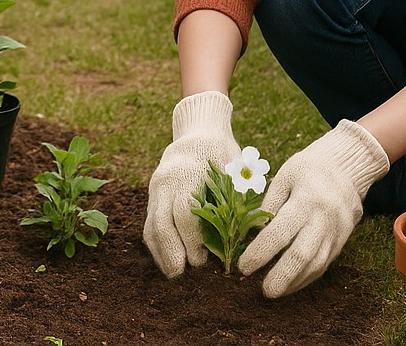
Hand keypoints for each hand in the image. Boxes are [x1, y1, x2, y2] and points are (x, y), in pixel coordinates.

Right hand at [143, 90, 240, 276]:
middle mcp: (167, 179)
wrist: (198, 131)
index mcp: (189, 170)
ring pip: (151, 224)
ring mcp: (156, 187)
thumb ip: (242, 195)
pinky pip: (148, 223)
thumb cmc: (223, 152)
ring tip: (173, 274)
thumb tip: (257, 231)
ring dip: (161, 252)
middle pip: (161, 221)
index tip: (202, 259)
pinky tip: (166, 261)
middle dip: (171, 250)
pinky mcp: (152, 195)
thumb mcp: (236, 167)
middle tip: (182, 273)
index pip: (185, 211)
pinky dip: (156, 245)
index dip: (192, 238)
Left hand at [239, 119, 389, 296]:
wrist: (348, 166)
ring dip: (295, 281)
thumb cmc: (309, 168)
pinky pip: (325, 263)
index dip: (260, 252)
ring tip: (275, 291)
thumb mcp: (284, 175)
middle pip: (302, 254)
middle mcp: (324, 218)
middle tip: (264, 291)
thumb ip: (269, 204)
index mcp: (306, 199)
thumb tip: (251, 233)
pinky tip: (292, 283)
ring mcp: (336, 231)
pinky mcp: (342, 239)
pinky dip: (308, 276)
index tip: (244, 266)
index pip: (280, 232)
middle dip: (281, 276)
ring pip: (316, 264)